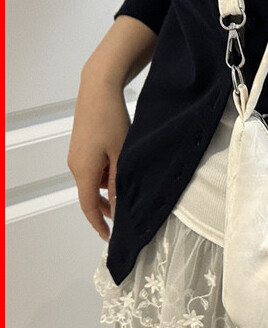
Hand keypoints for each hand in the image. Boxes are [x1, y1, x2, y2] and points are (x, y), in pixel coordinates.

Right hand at [67, 69, 131, 241]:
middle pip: (90, 195)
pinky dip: (107, 174)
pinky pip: (94, 168)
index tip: (110, 237)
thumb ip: (119, 183)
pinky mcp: (81, 146)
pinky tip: (124, 167)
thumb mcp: (121, 154)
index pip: (88, 207)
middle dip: (107, 207)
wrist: (98, 89)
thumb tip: (117, 207)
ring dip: (110, 187)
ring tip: (132, 186)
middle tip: (126, 216)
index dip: (99, 225)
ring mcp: (77, 155)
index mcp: (84, 170)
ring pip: (94, 180)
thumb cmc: (112, 119)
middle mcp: (76, 165)